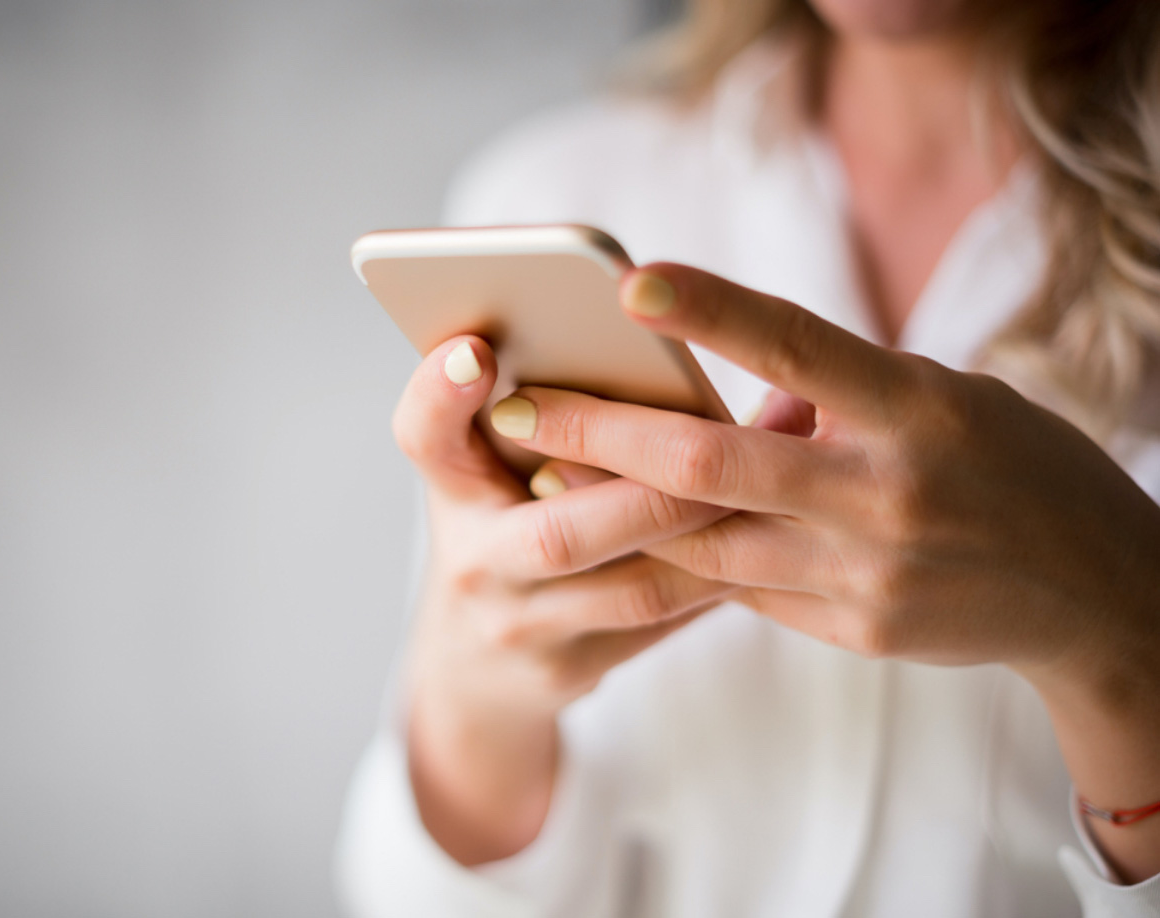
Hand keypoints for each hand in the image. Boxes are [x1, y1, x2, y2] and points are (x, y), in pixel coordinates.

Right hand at [393, 334, 734, 864]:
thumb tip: (652, 342)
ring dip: (714, 538)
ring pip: (635, 589)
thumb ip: (543, 416)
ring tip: (776, 486)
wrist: (474, 667)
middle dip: (658, 491)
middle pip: (562, 532)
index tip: (477, 351)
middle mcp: (474, 563)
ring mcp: (520, 628)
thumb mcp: (492, 472)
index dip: (440, 394)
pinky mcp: (568, 671)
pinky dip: (719, 580)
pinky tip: (768, 542)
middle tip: (732, 442)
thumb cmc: (501, 531)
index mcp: (450, 489)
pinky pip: (662, 623)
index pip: (424, 436)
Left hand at [490, 263, 1159, 878]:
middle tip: (514, 403)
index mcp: (921, 410)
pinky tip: (635, 532)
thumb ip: (843, 397)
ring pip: (704, 541)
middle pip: (712, 465)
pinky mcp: (853, 630)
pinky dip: (688, 555)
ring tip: (542, 471)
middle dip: (600, 432)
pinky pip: (744, 589)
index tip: (629, 281)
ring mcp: (867, 575)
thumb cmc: (1015, 467)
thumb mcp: (946, 401)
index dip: (714, 312)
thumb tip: (746, 399)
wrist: (1092, 595)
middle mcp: (887, 494)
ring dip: (615, 507)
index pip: (802, 347)